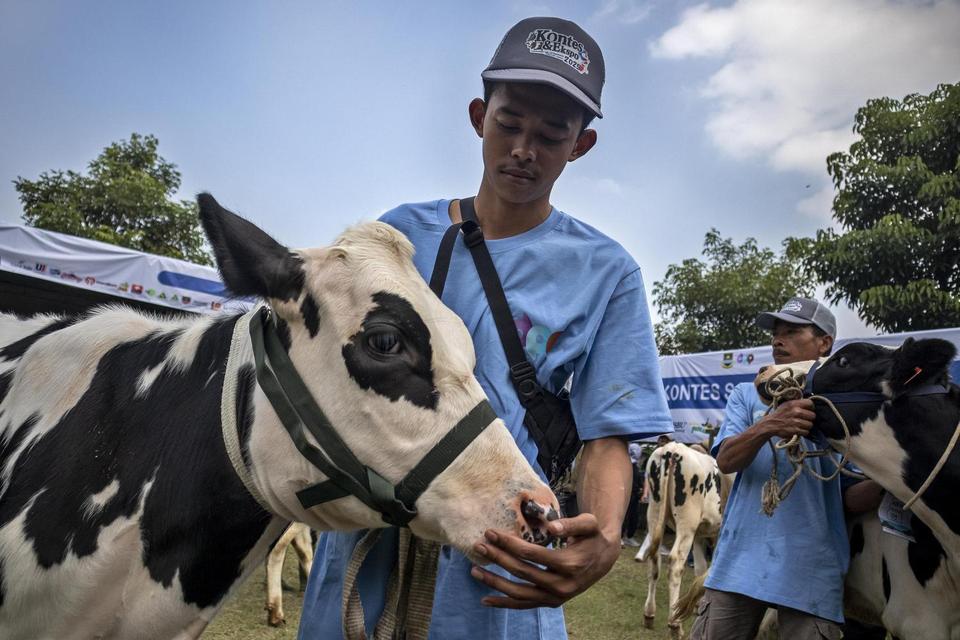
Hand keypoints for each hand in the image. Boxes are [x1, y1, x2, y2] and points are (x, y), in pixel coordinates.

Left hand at [469, 513, 619, 608]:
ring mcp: (556, 597)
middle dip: (498, 558)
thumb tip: (552, 527)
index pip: (532, 554)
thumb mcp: (588, 524)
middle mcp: (562, 585)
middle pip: (522, 572)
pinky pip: (524, 605)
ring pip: (520, 593)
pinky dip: (504, 603)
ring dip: (495, 583)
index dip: (509, 543)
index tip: (491, 532)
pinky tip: (486, 599)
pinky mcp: (551, 603)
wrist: (604, 558)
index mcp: (569, 564)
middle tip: (479, 546)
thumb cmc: (592, 536)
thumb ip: (571, 524)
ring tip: (474, 571)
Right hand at [761, 398, 815, 439]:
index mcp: (794, 404)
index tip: (808, 410)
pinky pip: (806, 432)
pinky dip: (803, 432)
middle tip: (804, 419)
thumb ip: (797, 404)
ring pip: (810, 424)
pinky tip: (798, 430)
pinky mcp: (795, 430)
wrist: (770, 424)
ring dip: (806, 426)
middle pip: (813, 415)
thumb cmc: (779, 414)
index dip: (811, 408)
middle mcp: (796, 411)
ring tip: (800, 425)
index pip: (810, 403)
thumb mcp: (786, 404)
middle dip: (809, 418)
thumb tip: (809, 405)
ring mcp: (795, 421)